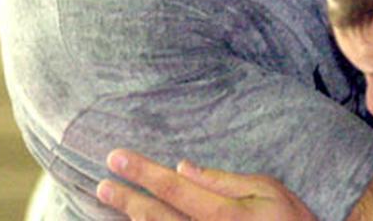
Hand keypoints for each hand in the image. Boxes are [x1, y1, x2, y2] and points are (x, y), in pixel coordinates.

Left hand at [96, 149, 316, 220]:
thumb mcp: (269, 190)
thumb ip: (224, 180)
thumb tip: (183, 168)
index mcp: (227, 215)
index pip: (175, 189)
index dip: (143, 172)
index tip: (117, 158)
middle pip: (158, 218)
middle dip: (128, 199)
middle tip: (103, 183)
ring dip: (135, 220)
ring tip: (115, 201)